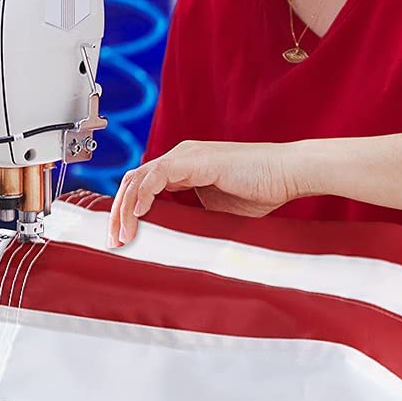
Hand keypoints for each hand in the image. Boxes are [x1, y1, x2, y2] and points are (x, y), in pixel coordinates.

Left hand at [107, 140, 302, 247]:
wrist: (287, 175)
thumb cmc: (260, 191)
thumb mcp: (215, 212)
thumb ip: (191, 218)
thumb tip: (170, 244)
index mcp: (182, 168)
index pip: (141, 186)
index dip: (126, 211)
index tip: (122, 239)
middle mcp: (179, 158)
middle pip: (133, 181)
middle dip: (119, 212)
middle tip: (114, 242)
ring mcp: (186, 156)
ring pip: (140, 177)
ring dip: (126, 207)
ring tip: (123, 234)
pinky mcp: (196, 159)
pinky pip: (159, 174)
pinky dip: (144, 193)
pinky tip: (140, 213)